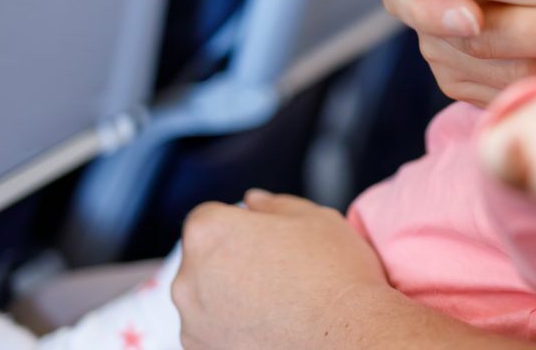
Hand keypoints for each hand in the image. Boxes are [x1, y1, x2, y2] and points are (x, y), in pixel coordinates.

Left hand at [172, 191, 386, 349]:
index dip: (241, 225)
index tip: (267, 241)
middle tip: (276, 273)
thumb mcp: (315, 218)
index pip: (210, 217)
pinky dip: (232, 330)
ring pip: (205, 298)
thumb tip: (254, 200)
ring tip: (277, 305)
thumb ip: (274, 203)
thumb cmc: (335, 275)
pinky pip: (212, 332)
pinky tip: (269, 328)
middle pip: (204, 259)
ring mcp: (192, 322)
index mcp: (209, 232)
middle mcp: (188, 278)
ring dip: (229, 297)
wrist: (348, 338)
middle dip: (231, 261)